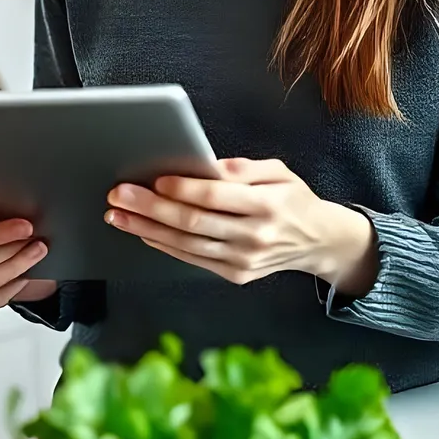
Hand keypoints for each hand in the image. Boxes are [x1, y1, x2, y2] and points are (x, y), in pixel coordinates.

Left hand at [104, 157, 377, 293]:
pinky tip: (143, 231)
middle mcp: (255, 236)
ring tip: (118, 214)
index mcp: (267, 205)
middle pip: (193, 222)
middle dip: (151, 208)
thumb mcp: (278, 172)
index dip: (183, 189)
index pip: (215, 196)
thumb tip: (203, 164)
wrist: (319, 241)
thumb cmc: (292, 199)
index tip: (154, 179)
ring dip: (147, 229)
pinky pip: (192, 259)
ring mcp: (244, 260)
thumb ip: (241, 168)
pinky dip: (164, 245)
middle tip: (119, 194)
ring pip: (186, 244)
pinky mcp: (236, 275)